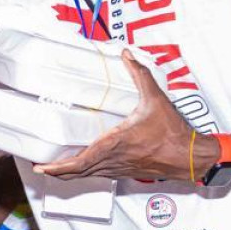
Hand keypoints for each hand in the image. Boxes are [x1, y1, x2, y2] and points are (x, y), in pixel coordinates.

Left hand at [34, 53, 195, 181]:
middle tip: (38, 166)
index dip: (59, 167)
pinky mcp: (126, 171)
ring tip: (51, 167)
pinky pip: (99, 174)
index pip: (80, 162)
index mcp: (115, 144)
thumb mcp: (156, 100)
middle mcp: (113, 160)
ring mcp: (119, 168)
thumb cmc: (174, 133)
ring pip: (87, 175)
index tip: (42, 167)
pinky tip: (79, 166)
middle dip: (56, 171)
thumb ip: (140, 75)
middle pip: (77, 172)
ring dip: (68, 173)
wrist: (191, 157)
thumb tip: (127, 55)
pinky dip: (84, 172)